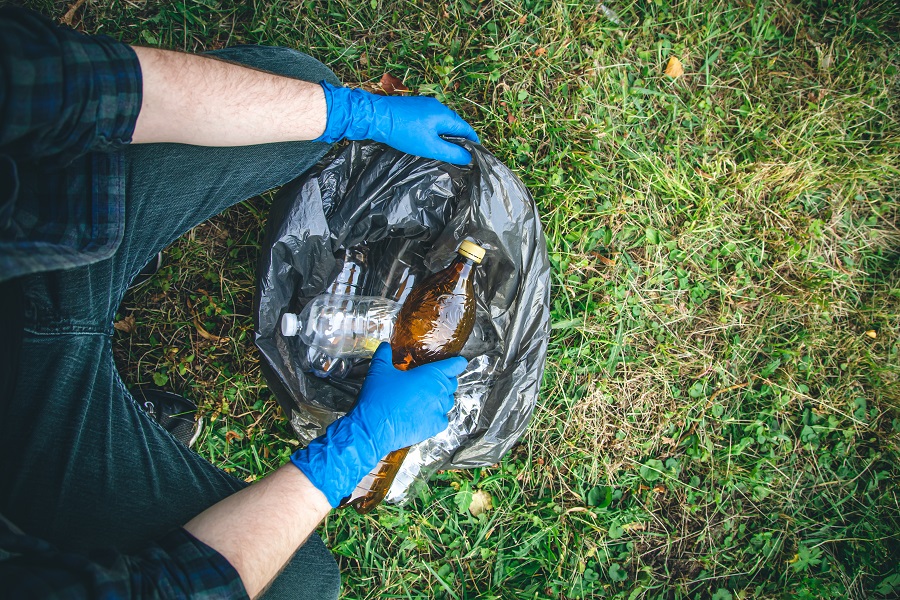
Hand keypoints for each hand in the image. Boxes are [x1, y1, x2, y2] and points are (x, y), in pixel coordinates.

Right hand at [290, 343, 466, 506]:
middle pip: (452, 384)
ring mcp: (438, 410)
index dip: (458, 363)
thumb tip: (385, 345)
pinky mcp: (434, 427)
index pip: (454, 366)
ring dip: (441, 399)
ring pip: (448, 402)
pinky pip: (444, 419)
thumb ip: (384, 354)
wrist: (374, 426)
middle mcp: (438, 392)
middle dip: (446, 381)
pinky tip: (427, 415)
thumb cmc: (379, 397)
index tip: (460, 362)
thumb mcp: (378, 370)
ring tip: (428, 398)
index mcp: (430, 374)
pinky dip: (438, 416)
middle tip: (435, 381)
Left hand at [315, 81, 478, 164]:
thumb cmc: (404, 132)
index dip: (473, 142)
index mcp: (445, 115)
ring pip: (443, 122)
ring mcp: (426, 104)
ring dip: (448, 134)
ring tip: (447, 149)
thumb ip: (451, 152)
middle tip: (463, 154)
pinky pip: (432, 119)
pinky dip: (437, 129)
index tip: (477, 154)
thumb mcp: (430, 147)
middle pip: (456, 125)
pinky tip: (431, 139)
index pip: (467, 129)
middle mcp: (438, 106)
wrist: (376, 116)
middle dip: (461, 139)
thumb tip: (468, 158)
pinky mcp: (415, 107)